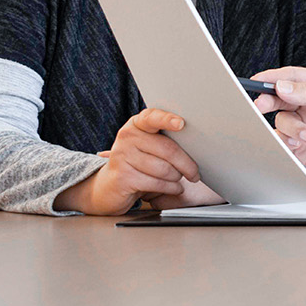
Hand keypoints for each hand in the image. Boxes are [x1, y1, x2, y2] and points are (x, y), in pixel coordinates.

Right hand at [52, 108, 220, 214]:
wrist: (110, 186)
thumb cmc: (138, 163)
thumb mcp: (148, 145)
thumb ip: (164, 138)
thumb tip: (196, 140)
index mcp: (136, 124)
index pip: (152, 118)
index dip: (167, 120)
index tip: (181, 123)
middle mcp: (127, 137)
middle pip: (168, 149)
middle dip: (187, 164)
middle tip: (195, 173)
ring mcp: (123, 157)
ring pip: (164, 169)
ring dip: (177, 178)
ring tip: (178, 179)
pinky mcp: (123, 177)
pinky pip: (157, 183)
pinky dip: (171, 188)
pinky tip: (174, 188)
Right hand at [249, 66, 305, 188]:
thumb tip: (283, 86)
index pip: (291, 77)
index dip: (271, 78)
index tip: (254, 81)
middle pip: (279, 99)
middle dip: (269, 102)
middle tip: (261, 106)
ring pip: (281, 123)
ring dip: (290, 129)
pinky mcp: (304, 149)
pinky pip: (284, 144)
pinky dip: (286, 144)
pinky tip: (300, 145)